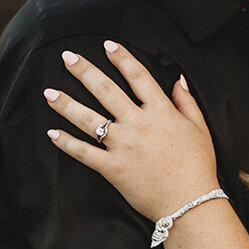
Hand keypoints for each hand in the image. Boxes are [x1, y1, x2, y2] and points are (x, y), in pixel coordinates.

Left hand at [44, 42, 220, 222]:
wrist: (191, 203)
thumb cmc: (198, 167)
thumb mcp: (200, 129)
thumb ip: (186, 102)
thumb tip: (178, 79)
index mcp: (161, 112)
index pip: (138, 76)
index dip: (122, 58)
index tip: (107, 44)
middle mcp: (138, 124)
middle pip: (106, 91)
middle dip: (84, 71)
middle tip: (66, 56)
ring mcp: (123, 146)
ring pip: (89, 119)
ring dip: (66, 104)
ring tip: (49, 92)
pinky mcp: (112, 168)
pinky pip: (84, 153)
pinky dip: (67, 144)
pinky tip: (52, 133)